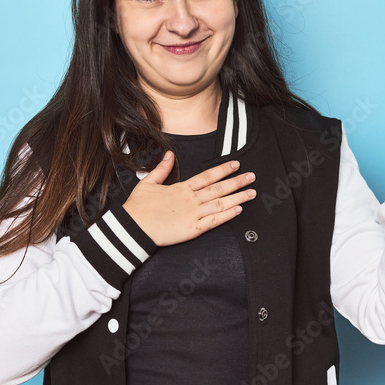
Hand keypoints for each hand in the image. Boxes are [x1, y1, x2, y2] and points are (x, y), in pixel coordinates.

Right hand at [122, 152, 255, 246]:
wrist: (133, 228)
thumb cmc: (138, 207)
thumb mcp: (148, 182)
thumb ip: (161, 169)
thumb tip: (169, 155)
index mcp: (181, 188)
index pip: (207, 176)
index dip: (223, 170)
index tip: (235, 165)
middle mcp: (190, 199)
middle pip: (219, 188)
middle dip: (237, 182)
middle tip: (252, 177)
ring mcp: (193, 214)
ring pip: (220, 203)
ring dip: (238, 197)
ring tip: (251, 193)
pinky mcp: (192, 229)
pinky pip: (214, 222)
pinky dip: (227, 215)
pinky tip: (238, 210)